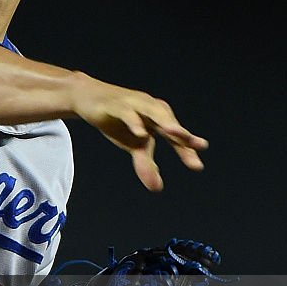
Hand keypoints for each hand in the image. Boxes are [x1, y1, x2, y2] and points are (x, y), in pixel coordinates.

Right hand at [67, 72, 207, 190]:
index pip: (175, 135)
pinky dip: (135, 122)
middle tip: (199, 145)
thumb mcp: (131, 144)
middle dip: (183, 134)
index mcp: (158, 117)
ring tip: (178, 134)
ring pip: (154, 112)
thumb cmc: (116, 119)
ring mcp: (134, 104)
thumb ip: (145, 163)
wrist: (87, 97)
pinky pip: (128, 113)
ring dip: (167, 122)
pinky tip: (141, 133)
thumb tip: (157, 188)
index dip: (186, 149)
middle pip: (170, 121)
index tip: (197, 166)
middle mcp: (150, 108)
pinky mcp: (116, 105)